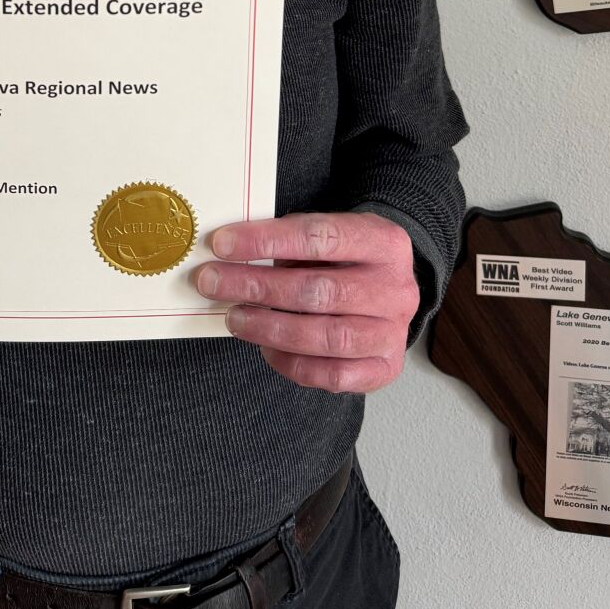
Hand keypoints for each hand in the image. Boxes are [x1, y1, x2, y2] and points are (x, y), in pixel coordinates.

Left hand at [195, 211, 418, 393]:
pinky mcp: (385, 368)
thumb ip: (289, 241)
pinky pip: (334, 376)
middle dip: (258, 288)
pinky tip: (265, 349)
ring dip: (271, 328)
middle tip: (213, 282)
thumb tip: (231, 253)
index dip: (266, 241)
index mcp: (383, 242)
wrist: (389, 285)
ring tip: (234, 319)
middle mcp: (396, 288)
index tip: (222, 244)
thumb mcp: (328, 232)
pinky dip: (293, 365)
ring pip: (327, 336)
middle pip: (320, 291)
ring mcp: (394, 332)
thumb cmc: (344, 257)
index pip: (319, 237)